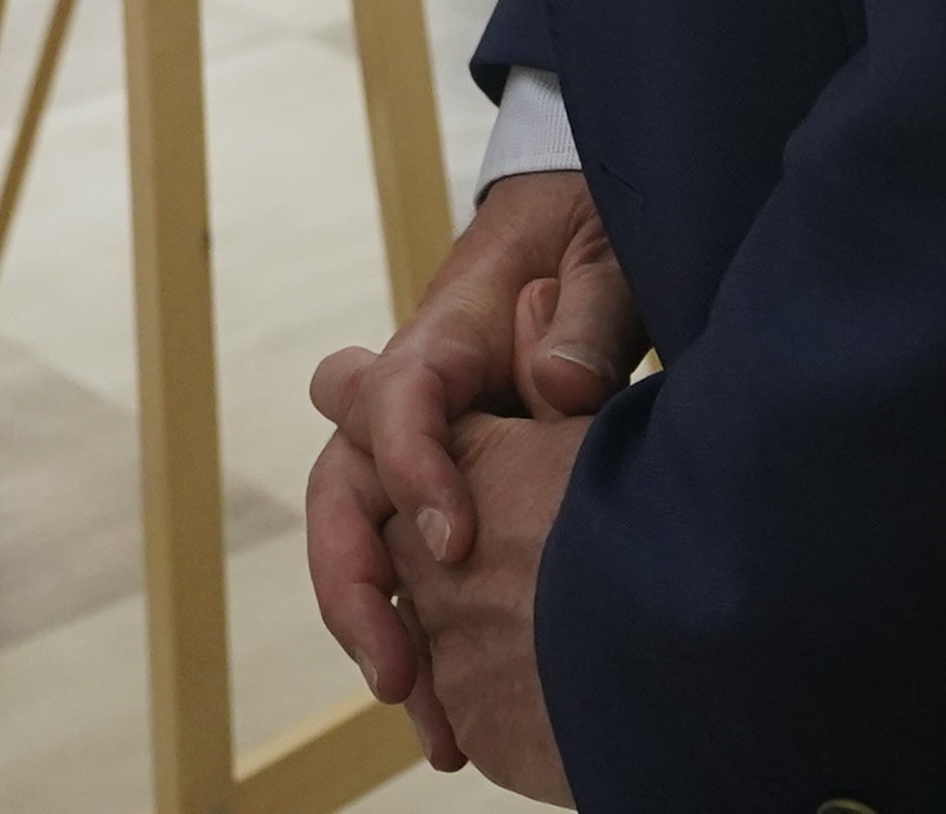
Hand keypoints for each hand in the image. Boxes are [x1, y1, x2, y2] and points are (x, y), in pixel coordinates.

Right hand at [308, 172, 630, 744]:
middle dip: (355, 580)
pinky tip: (453, 708)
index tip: (454, 544)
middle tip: (398, 670)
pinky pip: (412, 564)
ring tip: (426, 717)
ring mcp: (423, 448)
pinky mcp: (450, 488)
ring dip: (378, 628)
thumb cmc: (587, 230)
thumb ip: (584, 312)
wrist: (576, 228)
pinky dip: (420, 634)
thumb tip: (553, 382)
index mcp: (444, 333)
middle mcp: (413, 398)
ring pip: (364, 539)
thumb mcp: (602, 250)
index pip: (396, 399)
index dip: (411, 470)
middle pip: (342, 487)